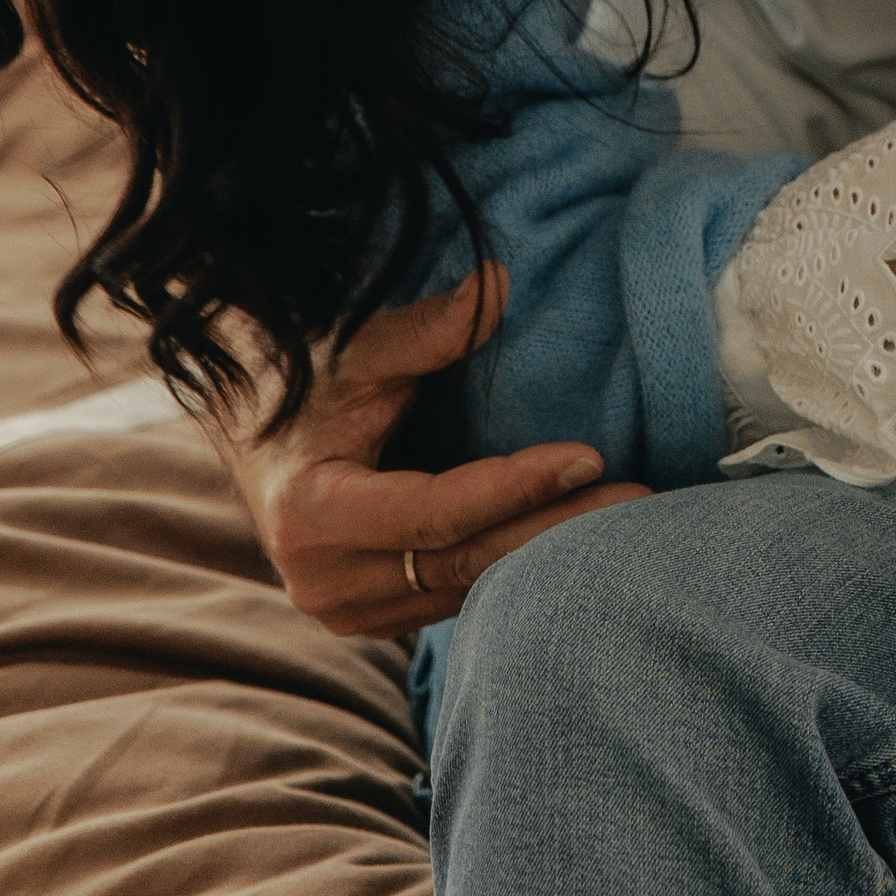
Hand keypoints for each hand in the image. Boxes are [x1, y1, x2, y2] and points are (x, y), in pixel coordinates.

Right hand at [207, 264, 646, 638]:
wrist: (254, 431)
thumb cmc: (307, 379)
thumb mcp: (358, 346)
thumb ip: (426, 327)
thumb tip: (497, 281)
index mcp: (312, 515)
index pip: (434, 514)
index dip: (515, 487)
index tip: (589, 456)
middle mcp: (327, 581)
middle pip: (464, 559)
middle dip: (557, 528)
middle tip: (642, 498)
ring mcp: (351, 611)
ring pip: (468, 586)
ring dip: (548, 553)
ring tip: (632, 520)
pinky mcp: (377, 615)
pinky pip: (459, 593)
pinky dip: (518, 563)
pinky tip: (581, 537)